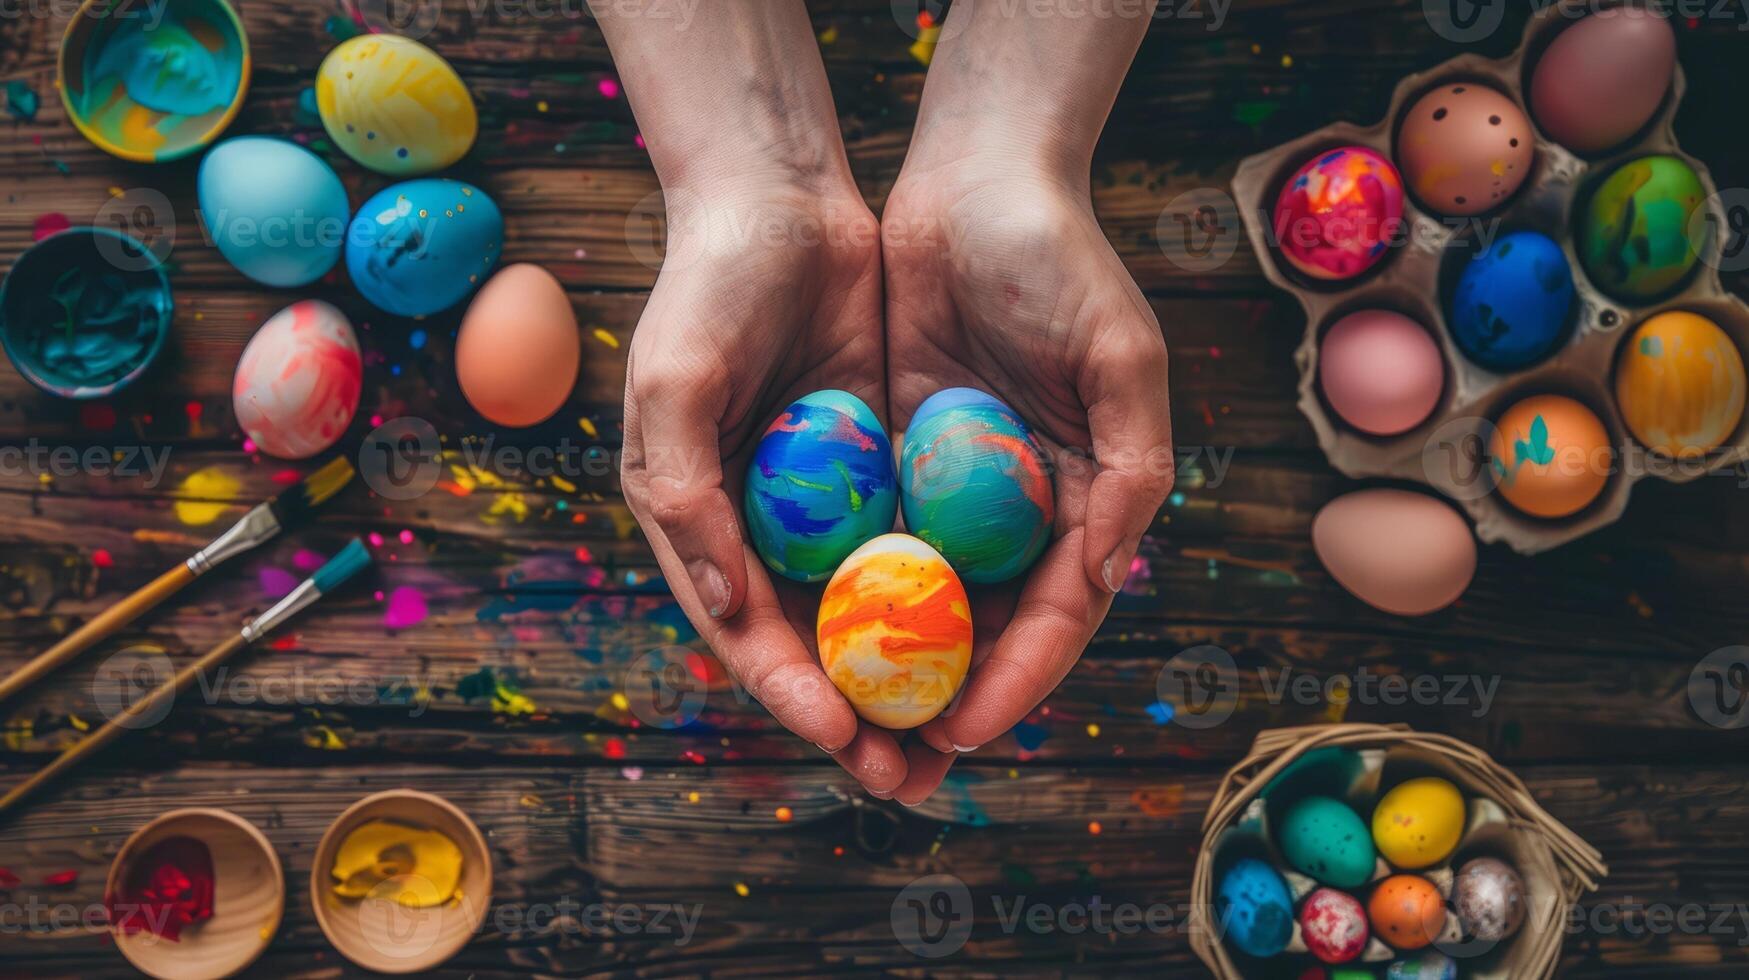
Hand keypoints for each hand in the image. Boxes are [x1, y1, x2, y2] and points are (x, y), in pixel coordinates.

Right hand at [621, 183, 915, 794]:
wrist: (782, 198)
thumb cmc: (707, 289)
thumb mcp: (673, 385)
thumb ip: (688, 496)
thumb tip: (725, 610)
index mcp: (703, 528)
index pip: (753, 635)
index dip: (798, 697)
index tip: (848, 744)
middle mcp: (767, 530)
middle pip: (820, 648)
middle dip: (864, 720)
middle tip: (914, 779)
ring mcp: (832, 503)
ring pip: (880, 614)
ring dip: (917, 680)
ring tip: (962, 740)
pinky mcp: (886, 467)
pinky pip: (925, 544)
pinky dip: (952, 598)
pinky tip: (995, 640)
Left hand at [882, 158, 1174, 787]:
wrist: (973, 179)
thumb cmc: (1059, 260)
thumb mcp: (1119, 356)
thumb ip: (1126, 472)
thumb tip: (1102, 579)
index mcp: (1084, 500)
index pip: (1050, 618)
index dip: (1014, 682)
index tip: (964, 732)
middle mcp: (1015, 510)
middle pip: (979, 633)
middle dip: (942, 706)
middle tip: (898, 770)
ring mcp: (950, 489)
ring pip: (916, 605)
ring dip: (885, 673)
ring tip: (845, 736)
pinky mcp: (890, 459)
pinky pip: (864, 542)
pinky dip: (843, 597)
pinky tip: (805, 643)